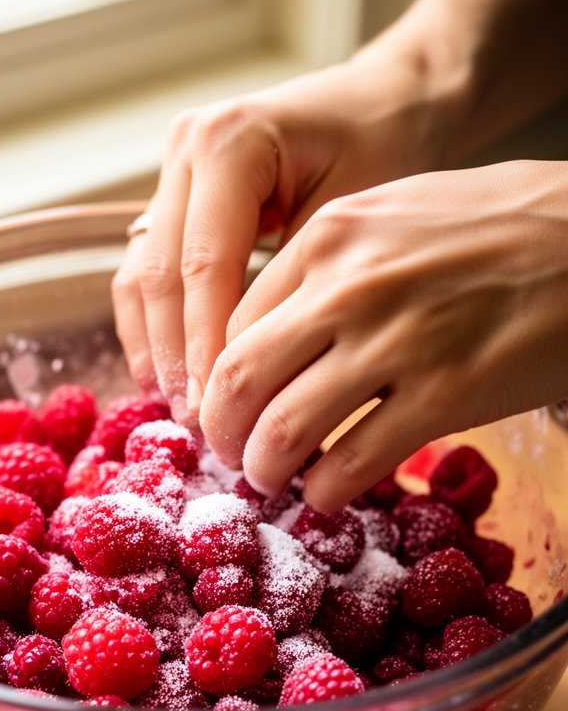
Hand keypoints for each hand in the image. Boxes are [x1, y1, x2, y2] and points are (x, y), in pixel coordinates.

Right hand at [111, 57, 448, 419]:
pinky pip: (147, 271)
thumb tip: (262, 381)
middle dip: (176, 356)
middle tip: (201, 424)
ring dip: (155, 347)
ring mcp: (172, 170)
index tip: (219, 410)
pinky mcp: (173, 199)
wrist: (387, 106)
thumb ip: (296, 292)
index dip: (204, 345)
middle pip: (161, 273)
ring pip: (141, 276)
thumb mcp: (352, 221)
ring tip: (182, 411)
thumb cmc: (387, 154)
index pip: (204, 265)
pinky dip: (153, 327)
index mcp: (230, 142)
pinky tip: (169, 378)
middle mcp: (187, 149)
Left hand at [199, 160, 567, 512]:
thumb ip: (328, 270)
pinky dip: (328, 490)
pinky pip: (353, 462)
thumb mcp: (393, 218)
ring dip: (267, 470)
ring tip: (273, 481)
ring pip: (285, 430)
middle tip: (233, 457)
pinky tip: (331, 492)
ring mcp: (397, 343)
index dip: (218, 381)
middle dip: (223, 434)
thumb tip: (272, 338)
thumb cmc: (493, 228)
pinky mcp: (446, 396)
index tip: (228, 410)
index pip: (234, 325)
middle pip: (240, 381)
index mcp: (329, 237)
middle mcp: (350, 288)